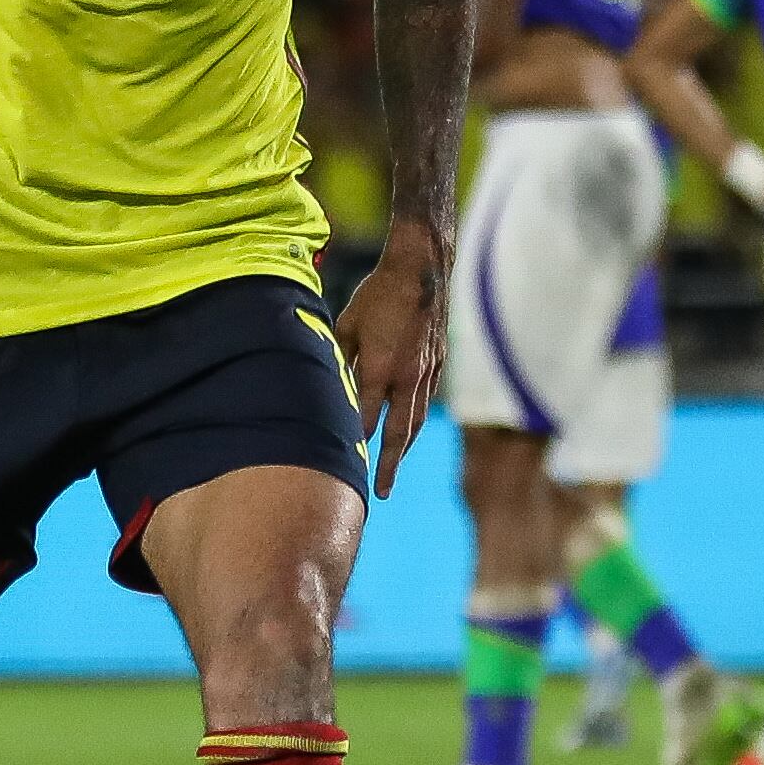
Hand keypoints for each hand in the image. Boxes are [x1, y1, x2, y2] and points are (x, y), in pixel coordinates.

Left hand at [332, 228, 446, 497]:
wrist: (422, 271)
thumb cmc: (377, 295)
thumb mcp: (347, 324)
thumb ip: (337, 358)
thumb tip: (326, 384)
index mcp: (381, 369)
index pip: (366, 419)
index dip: (356, 445)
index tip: (345, 467)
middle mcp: (407, 378)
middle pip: (398, 433)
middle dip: (388, 465)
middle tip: (380, 493)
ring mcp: (426, 373)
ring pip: (415, 422)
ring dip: (404, 449)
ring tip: (394, 469)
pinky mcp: (437, 365)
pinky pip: (425, 403)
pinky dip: (415, 424)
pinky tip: (409, 433)